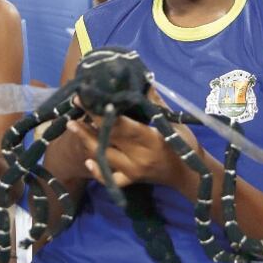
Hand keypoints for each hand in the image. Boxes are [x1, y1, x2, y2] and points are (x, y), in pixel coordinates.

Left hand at [66, 101, 197, 190]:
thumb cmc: (185, 145)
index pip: (120, 124)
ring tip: (73, 125)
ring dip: (87, 141)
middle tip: (75, 104)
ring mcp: (132, 171)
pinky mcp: (130, 180)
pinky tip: (88, 161)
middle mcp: (137, 157)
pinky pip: (109, 178)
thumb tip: (143, 81)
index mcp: (149, 140)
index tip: (88, 97)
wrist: (189, 175)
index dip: (102, 112)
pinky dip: (98, 170)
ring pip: (103, 156)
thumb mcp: (173, 123)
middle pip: (107, 139)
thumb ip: (156, 104)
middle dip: (88, 122)